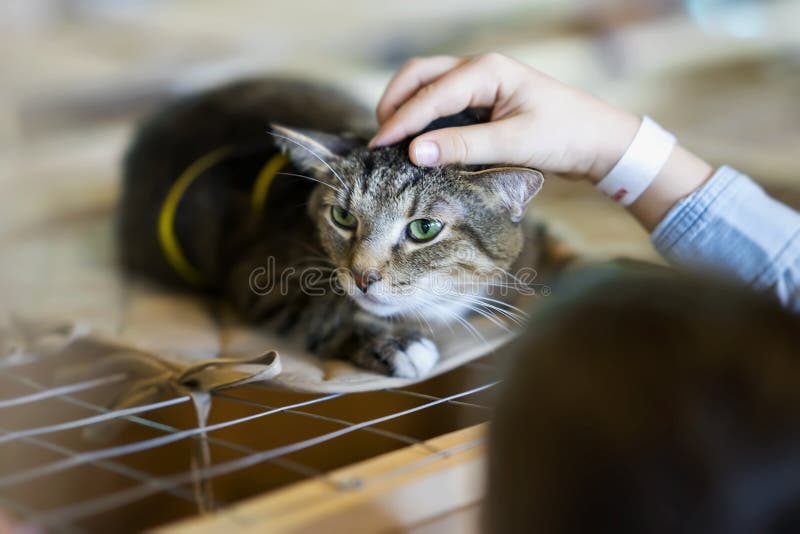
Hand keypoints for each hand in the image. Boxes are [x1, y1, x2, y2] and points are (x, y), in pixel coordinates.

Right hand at [370, 53, 641, 182]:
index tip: (379, 145)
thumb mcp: (513, 143)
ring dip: (406, 107)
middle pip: (420, 76)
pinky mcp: (482, 102)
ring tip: (392, 139)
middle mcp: (479, 70)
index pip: (430, 94)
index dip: (401, 120)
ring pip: (428, 86)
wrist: (598, 141)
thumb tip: (415, 152)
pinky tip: (417, 140)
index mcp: (487, 71)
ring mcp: (480, 84)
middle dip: (395, 103)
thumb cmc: (564, 136)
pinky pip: (441, 102)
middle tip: (380, 139)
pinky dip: (423, 117)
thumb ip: (463, 147)